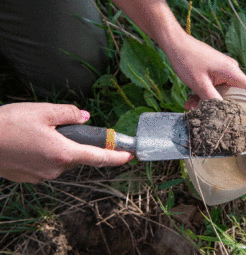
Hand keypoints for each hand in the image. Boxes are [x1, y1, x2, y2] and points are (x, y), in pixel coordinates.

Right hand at [0, 103, 132, 182]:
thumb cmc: (7, 125)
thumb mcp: (42, 111)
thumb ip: (69, 113)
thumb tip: (84, 116)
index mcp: (63, 153)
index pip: (99, 157)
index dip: (117, 157)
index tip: (130, 156)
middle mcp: (56, 169)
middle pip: (77, 155)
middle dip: (73, 141)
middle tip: (55, 125)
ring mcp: (41, 176)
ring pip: (60, 159)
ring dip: (56, 146)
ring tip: (33, 132)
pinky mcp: (29, 178)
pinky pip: (45, 164)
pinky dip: (42, 153)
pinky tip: (25, 142)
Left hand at [165, 34, 245, 110]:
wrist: (175, 43)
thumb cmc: (187, 60)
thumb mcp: (199, 84)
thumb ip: (212, 100)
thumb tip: (223, 114)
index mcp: (232, 72)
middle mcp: (231, 71)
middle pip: (236, 95)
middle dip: (223, 107)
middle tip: (218, 117)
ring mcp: (222, 71)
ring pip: (221, 94)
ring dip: (208, 101)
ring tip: (191, 103)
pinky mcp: (214, 72)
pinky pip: (213, 89)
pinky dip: (203, 95)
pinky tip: (190, 99)